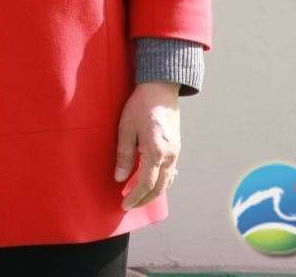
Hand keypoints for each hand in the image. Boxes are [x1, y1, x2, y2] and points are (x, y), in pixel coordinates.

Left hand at [114, 80, 181, 209]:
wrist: (160, 89)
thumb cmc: (140, 106)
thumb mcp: (126, 129)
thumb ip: (124, 155)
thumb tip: (119, 178)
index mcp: (156, 152)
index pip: (146, 184)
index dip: (134, 197)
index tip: (124, 205)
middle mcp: (170, 156)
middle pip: (160, 187)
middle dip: (144, 199)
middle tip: (130, 205)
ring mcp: (176, 152)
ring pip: (167, 181)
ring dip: (154, 192)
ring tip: (138, 197)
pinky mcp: (176, 147)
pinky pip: (171, 171)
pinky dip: (162, 181)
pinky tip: (153, 182)